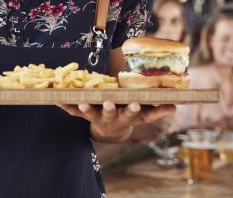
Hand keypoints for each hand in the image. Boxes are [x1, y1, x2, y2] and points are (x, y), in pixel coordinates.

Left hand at [59, 101, 175, 142]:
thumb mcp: (144, 116)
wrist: (111, 132)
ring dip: (85, 109)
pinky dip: (65, 106)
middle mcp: (110, 117)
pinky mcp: (84, 114)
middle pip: (109, 113)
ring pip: (90, 113)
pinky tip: (57, 100)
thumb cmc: (130, 116)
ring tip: (81, 104)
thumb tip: (175, 106)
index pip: (131, 113)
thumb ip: (158, 111)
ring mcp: (96, 116)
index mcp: (125, 116)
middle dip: (109, 109)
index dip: (132, 109)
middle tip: (109, 103)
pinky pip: (72, 111)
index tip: (135, 104)